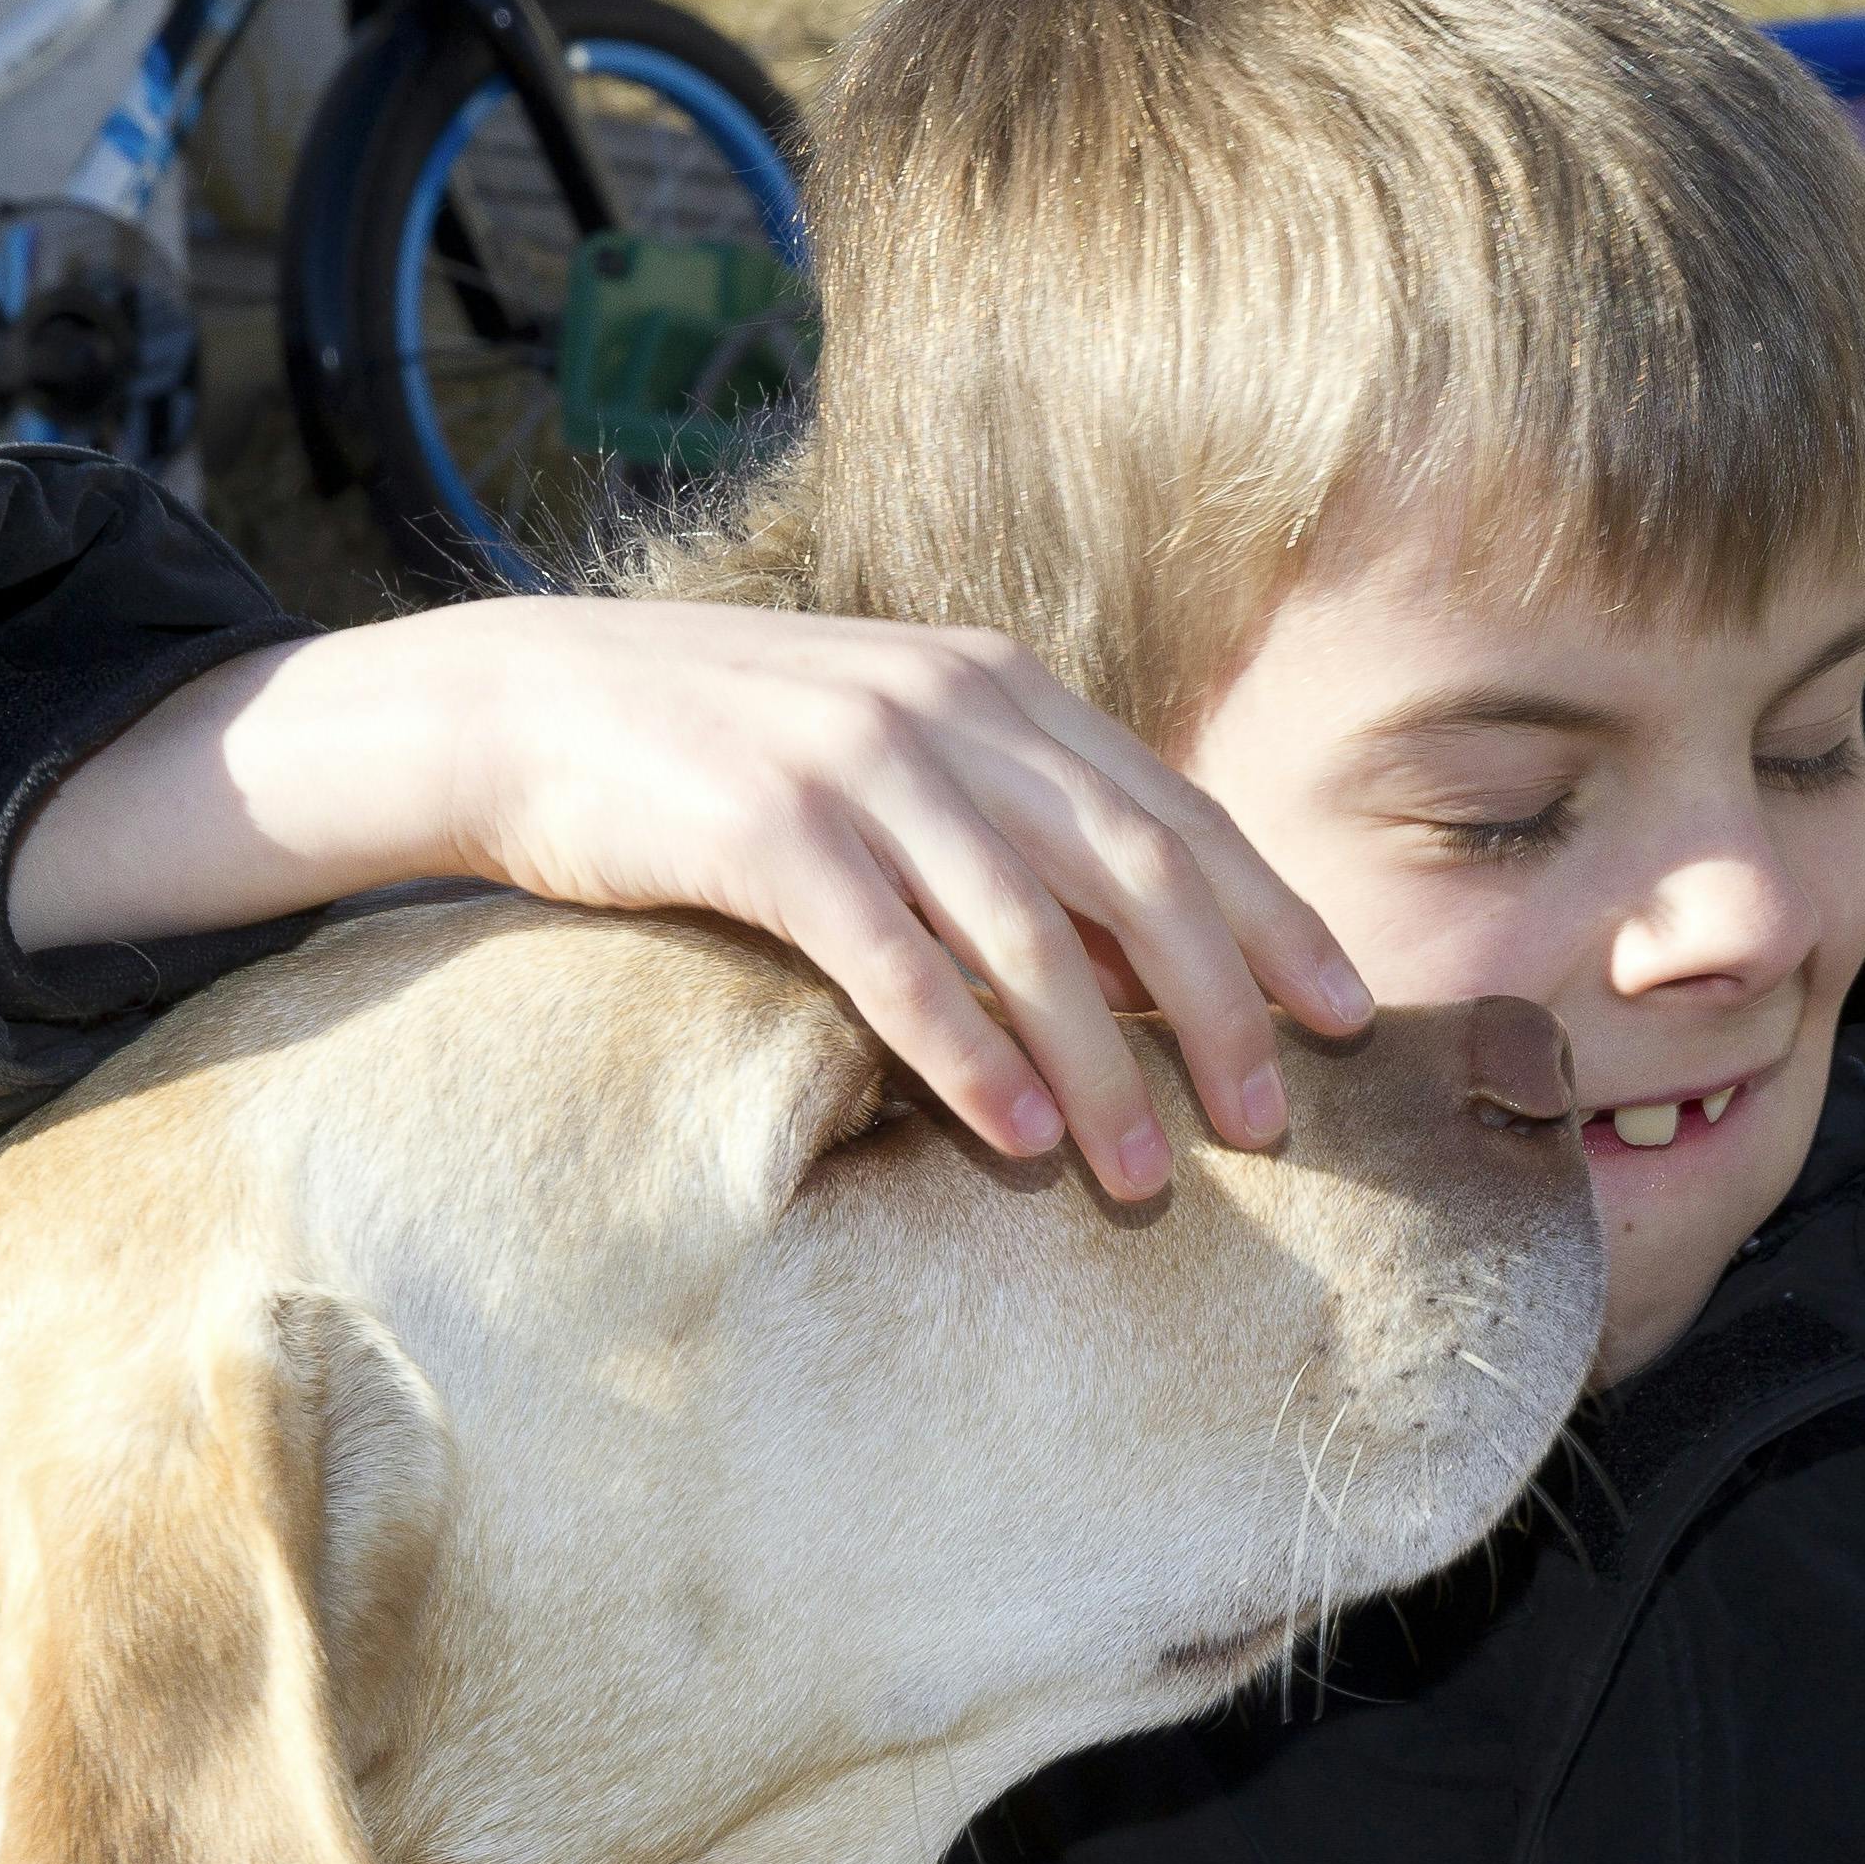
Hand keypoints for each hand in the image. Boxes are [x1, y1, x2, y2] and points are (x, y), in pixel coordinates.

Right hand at [10, 603, 1374, 1204]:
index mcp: (998, 687)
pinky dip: (968, 1051)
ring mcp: (859, 763)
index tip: (1342, 1021)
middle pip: (1134, 874)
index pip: (1174, 814)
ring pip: (1027, 932)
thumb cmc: (722, 755)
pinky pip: (895, 957)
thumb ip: (1013, 829)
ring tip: (1149, 1176)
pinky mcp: (764, 827)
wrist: (522, 705)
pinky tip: (1018, 1134)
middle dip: (1220, 1006)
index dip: (1268, 920)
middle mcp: (949, 710)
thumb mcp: (890, 758)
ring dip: (1102, 1065)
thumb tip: (1138, 961)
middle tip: (1273, 1124)